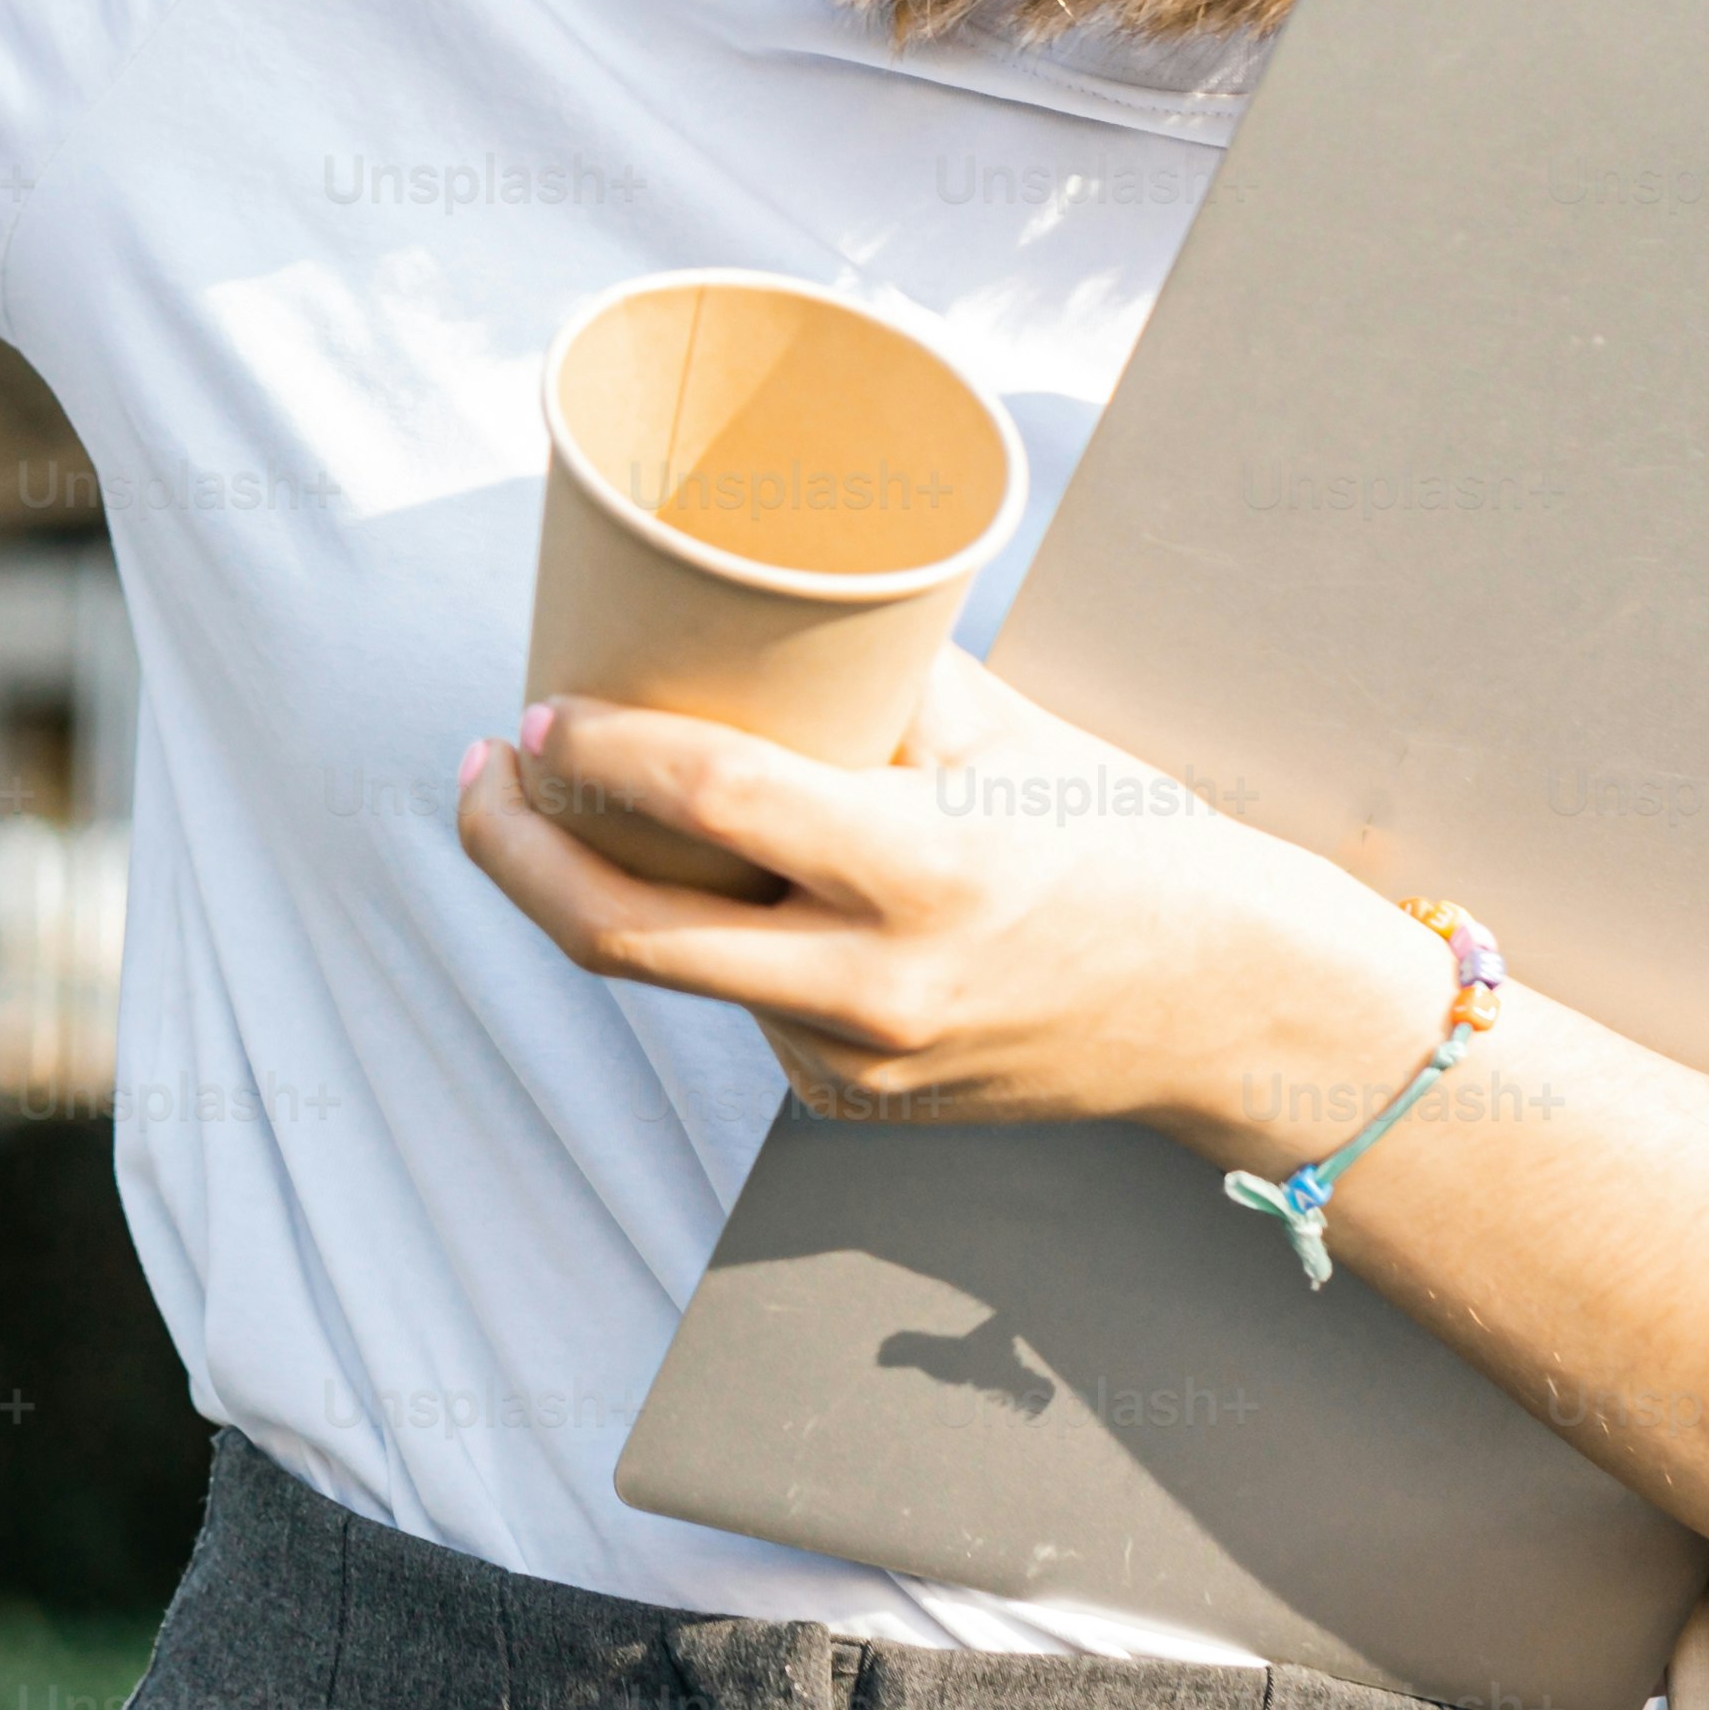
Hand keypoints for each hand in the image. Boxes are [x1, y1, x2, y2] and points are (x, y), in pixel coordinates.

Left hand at [454, 658, 1455, 1164]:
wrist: (1227, 1005)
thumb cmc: (1128, 841)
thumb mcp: (1008, 736)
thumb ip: (874, 686)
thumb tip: (744, 609)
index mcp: (922, 870)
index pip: (709, 804)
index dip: (596, 753)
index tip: (539, 708)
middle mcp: (875, 985)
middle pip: (621, 934)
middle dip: (516, 850)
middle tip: (481, 774)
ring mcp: (857, 1062)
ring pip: (671, 973)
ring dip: (592, 890)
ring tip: (554, 805)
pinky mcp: (853, 1100)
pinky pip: (741, 1008)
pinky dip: (707, 939)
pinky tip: (710, 886)